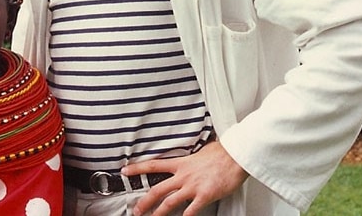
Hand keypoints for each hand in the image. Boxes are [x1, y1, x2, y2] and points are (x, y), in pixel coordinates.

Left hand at [120, 141, 248, 215]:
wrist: (235, 155)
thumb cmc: (222, 152)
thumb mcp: (201, 151)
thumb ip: (192, 158)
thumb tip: (193, 156)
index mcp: (181, 163)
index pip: (153, 165)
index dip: (137, 169)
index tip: (125, 171)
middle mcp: (184, 176)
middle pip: (157, 189)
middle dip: (144, 201)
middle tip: (136, 209)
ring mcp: (193, 187)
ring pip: (169, 203)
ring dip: (158, 213)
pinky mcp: (204, 196)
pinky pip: (191, 211)